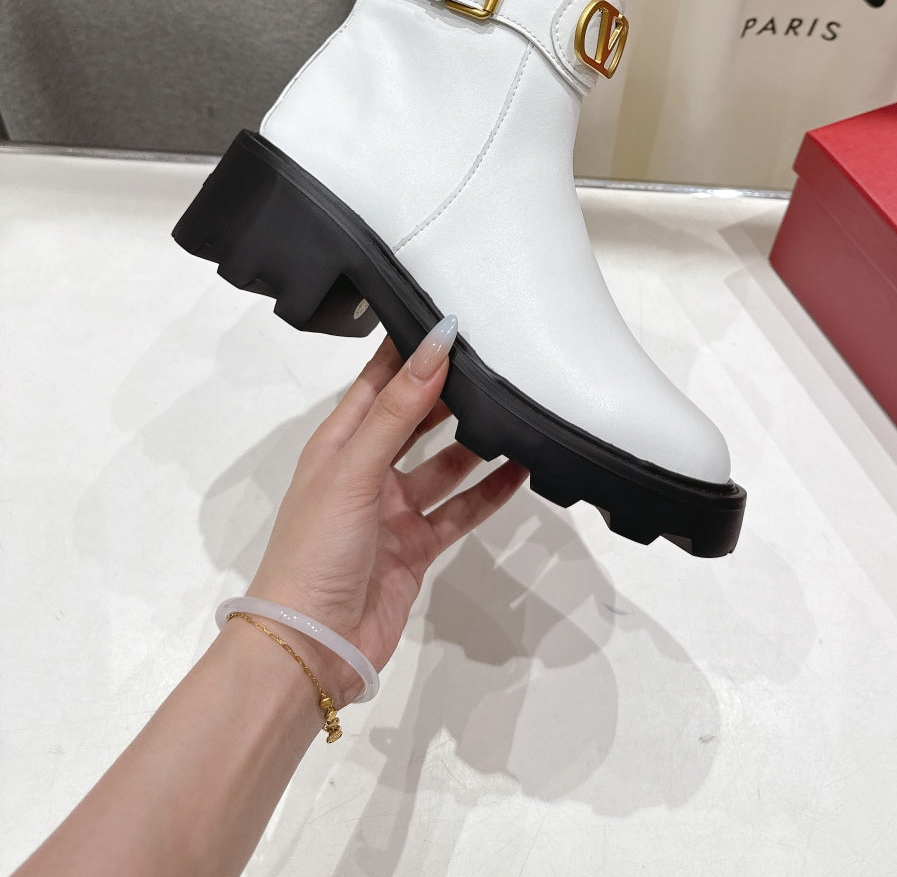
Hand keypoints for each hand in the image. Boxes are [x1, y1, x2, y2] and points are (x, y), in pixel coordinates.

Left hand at [245, 316, 526, 701]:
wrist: (309, 646)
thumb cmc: (315, 550)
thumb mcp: (354, 469)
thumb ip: (399, 409)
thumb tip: (435, 345)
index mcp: (338, 444)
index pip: (376, 383)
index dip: (408, 351)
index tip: (446, 317)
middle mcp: (365, 471)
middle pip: (413, 418)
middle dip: (448, 391)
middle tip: (495, 358)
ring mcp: (392, 511)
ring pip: (442, 464)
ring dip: (475, 441)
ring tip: (517, 408)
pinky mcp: (416, 548)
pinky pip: (458, 510)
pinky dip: (488, 492)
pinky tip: (519, 469)